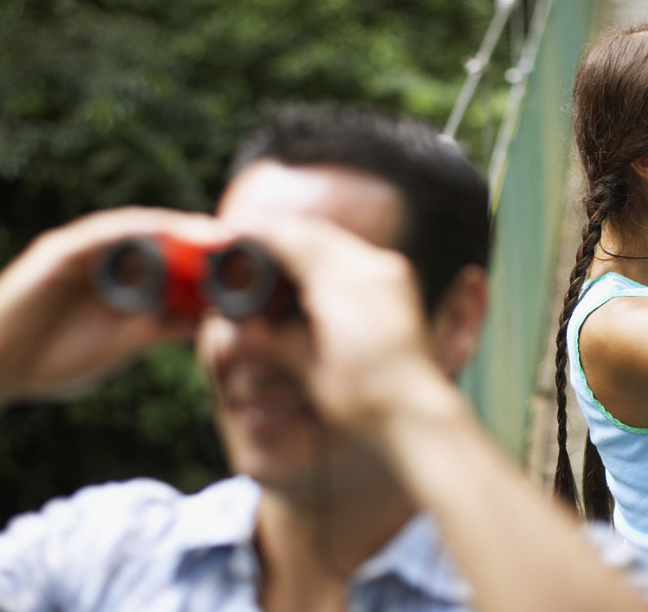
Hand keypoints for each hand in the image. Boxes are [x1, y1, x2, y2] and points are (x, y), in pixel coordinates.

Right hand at [0, 207, 228, 403]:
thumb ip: (161, 328)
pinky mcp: (58, 251)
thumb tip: (207, 323)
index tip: (250, 262)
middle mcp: (105, 256)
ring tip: (211, 234)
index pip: (175, 257)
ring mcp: (81, 250)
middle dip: (202, 237)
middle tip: (243, 240)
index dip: (210, 256)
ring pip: (138, 229)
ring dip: (176, 228)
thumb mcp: (124, 342)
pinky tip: (161, 229)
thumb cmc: (56, 357)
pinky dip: (132, 230)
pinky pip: (100, 234)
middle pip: (164, 236)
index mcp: (123, 276)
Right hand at [229, 215, 442, 438]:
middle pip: (314, 232)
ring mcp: (390, 273)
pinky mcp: (398, 282)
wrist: (417, 415)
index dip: (258, 232)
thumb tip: (238, 325)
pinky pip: (354, 253)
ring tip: (271, 253)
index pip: (292, 239)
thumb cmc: (364, 399)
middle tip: (244, 238)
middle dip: (277, 232)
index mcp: (346, 285)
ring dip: (301, 241)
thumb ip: (271, 339)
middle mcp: (373, 268)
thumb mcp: (308, 368)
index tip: (231, 231)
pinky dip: (325, 254)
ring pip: (335, 239)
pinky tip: (307, 271)